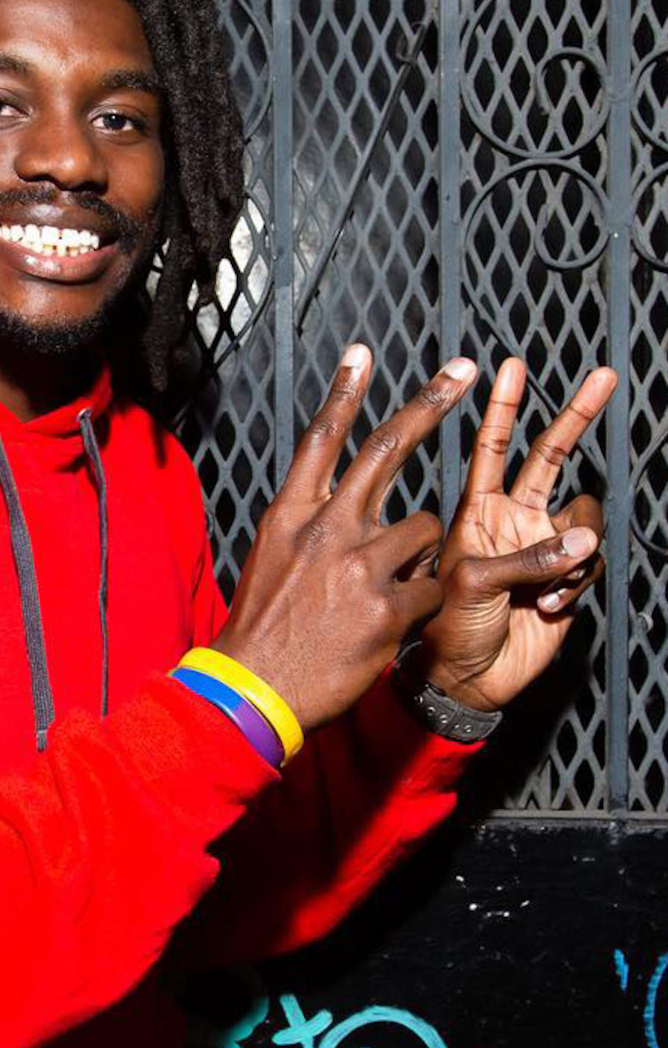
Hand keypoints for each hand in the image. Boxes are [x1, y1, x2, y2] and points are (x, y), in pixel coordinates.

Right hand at [213, 345, 476, 733]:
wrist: (253, 691)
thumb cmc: (262, 631)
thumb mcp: (270, 561)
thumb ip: (308, 528)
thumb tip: (340, 506)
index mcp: (292, 515)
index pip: (322, 439)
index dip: (345, 392)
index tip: (364, 352)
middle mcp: (327, 528)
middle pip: (387, 449)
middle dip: (431, 403)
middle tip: (463, 370)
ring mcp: (359, 565)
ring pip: (426, 529)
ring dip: (423, 554)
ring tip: (393, 588)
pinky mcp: (388, 607)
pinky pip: (433, 589)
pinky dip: (423, 604)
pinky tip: (394, 625)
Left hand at [420, 357, 617, 710]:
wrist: (467, 680)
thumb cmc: (445, 630)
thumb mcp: (471, 583)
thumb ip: (523, 557)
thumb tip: (582, 537)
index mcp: (476, 511)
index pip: (493, 448)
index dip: (504, 408)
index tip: (510, 367)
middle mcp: (512, 519)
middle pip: (551, 456)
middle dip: (575, 416)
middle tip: (603, 377)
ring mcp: (542, 546)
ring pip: (584, 515)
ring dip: (573, 544)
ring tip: (544, 585)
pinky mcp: (565, 577)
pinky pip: (590, 561)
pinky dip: (575, 580)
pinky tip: (548, 606)